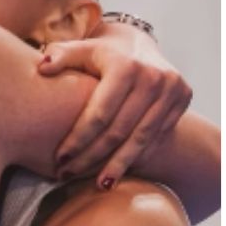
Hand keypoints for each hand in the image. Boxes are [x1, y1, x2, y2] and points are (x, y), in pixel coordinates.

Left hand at [38, 21, 191, 188]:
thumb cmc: (102, 52)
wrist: (140, 42)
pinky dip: (137, 155)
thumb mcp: (81, 49)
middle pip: (119, 131)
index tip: (60, 159)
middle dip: (92, 157)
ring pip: (141, 140)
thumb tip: (42, 67)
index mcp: (126, 66)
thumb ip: (60, 55)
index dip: (78, 139)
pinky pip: (157, 137)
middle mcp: (153, 78)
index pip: (99, 114)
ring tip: (99, 184)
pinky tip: (119, 169)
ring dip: (117, 165)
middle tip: (69, 174)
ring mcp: (172, 90)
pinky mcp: (183, 100)